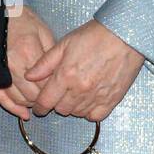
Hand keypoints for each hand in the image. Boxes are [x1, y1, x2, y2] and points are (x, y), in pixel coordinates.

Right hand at [0, 5, 55, 119]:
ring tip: (39, 102)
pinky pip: (1, 97)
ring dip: (31, 104)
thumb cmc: (21, 20)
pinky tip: (23, 113)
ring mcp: (0, 71)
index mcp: (28, 51)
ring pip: (19, 98)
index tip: (62, 91)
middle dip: (45, 99)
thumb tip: (59, 74)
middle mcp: (13, 64)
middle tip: (53, 99)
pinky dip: (13, 108)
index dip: (56, 90)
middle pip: (34, 93)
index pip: (46, 82)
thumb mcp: (42, 31)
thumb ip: (51, 54)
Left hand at [24, 18, 145, 121]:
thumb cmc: (92, 36)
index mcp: (65, 75)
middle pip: (61, 109)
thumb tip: (29, 76)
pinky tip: (87, 102)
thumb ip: (45, 63)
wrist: (124, 36)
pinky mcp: (113, 100)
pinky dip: (89, 113)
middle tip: (58, 95)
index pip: (47, 101)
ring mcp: (97, 96)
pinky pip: (96, 116)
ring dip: (72, 107)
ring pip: (77, 113)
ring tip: (73, 95)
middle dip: (56, 104)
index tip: (38, 107)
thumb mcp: (64, 44)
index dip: (39, 106)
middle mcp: (80, 89)